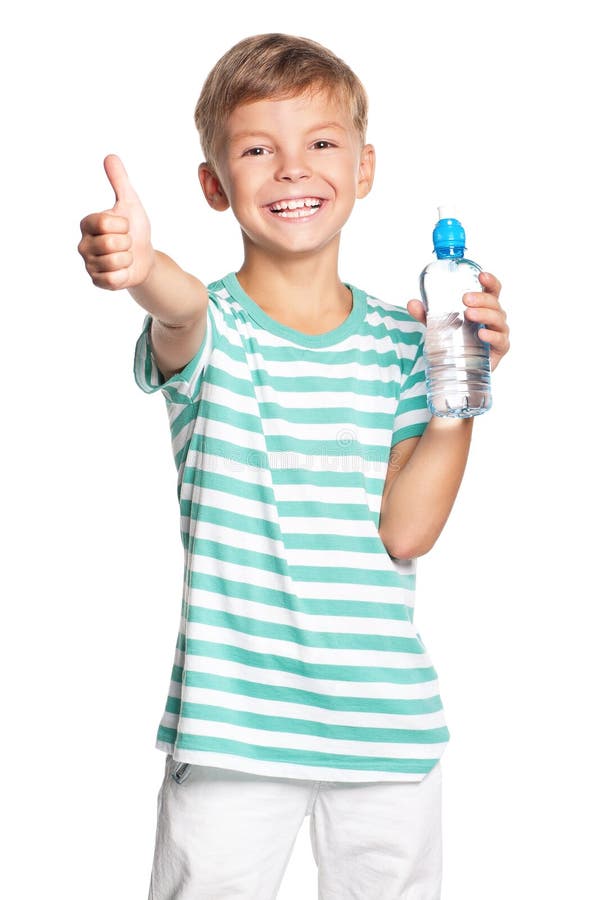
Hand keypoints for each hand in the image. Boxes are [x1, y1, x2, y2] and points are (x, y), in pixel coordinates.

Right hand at [78, 154, 153, 289]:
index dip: (123, 225)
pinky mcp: (97, 282)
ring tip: (125, 256)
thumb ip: (119, 181)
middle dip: (127, 243)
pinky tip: (122, 271)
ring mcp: (89, 264)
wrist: (144, 257)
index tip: (124, 226)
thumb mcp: (130, 203)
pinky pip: (114, 279)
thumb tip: (110, 156)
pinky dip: (125, 275)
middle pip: (111, 244)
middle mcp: (83, 244)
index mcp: (87, 223)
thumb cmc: (135, 229)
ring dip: (127, 260)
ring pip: (115, 262)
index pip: (106, 223)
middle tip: (126, 244)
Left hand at [407, 271, 509, 371]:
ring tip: (469, 314)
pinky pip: (500, 340)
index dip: (490, 281)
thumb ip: (426, 315)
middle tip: (465, 299)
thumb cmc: (457, 340)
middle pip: (494, 303)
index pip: (492, 290)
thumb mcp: (439, 325)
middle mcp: (494, 317)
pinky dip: (492, 336)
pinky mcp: (499, 349)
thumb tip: (412, 303)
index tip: (481, 275)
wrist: (462, 368)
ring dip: (485, 314)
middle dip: (481, 298)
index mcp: (484, 307)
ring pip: (498, 319)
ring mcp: (499, 332)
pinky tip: (482, 334)